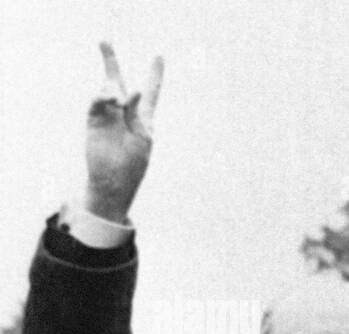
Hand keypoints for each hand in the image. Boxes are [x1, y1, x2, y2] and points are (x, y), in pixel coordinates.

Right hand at [85, 42, 163, 222]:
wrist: (114, 181)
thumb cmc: (134, 164)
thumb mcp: (142, 137)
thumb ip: (136, 113)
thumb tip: (129, 91)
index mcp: (144, 118)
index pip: (150, 92)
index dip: (154, 74)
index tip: (158, 56)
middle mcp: (124, 112)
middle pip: (118, 82)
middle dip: (111, 63)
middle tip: (103, 41)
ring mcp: (108, 115)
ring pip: (107, 90)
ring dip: (112, 89)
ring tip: (116, 98)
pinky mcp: (94, 121)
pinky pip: (97, 103)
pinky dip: (103, 97)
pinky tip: (112, 99)